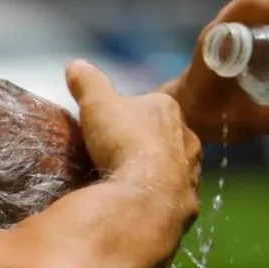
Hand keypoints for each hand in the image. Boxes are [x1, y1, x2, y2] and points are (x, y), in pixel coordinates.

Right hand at [66, 59, 200, 191]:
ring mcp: (193, 172)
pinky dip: (159, 198)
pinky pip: (174, 196)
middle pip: (165, 136)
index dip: (132, 113)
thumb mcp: (97, 103)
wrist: (148, 193)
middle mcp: (188, 137)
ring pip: (174, 167)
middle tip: (121, 156)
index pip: (151, 105)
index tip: (114, 125)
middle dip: (147, 143)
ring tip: (132, 183)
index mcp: (168, 108)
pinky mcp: (190, 202)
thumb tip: (75, 64)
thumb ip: (88, 83)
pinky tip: (142, 203)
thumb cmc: (124, 141)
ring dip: (157, 172)